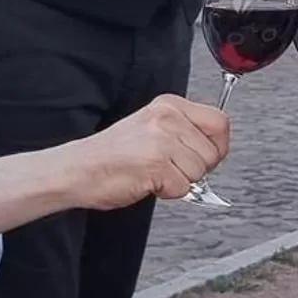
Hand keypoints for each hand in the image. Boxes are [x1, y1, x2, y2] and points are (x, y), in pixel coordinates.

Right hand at [70, 94, 231, 208]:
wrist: (77, 169)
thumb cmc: (112, 155)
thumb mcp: (152, 128)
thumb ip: (183, 132)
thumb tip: (214, 149)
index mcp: (169, 105)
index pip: (220, 122)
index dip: (217, 146)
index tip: (205, 157)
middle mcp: (168, 117)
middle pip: (213, 152)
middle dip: (197, 169)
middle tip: (171, 169)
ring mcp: (162, 139)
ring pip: (199, 172)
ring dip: (180, 181)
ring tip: (154, 173)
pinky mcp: (157, 164)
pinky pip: (183, 188)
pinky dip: (168, 192)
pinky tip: (147, 181)